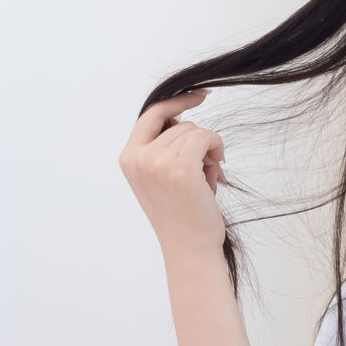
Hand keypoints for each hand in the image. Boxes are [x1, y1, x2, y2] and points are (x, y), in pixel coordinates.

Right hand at [120, 91, 227, 262]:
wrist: (189, 249)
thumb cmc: (183, 216)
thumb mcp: (161, 177)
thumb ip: (164, 148)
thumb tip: (183, 119)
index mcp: (129, 158)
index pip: (151, 114)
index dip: (176, 102)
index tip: (198, 96)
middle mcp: (137, 157)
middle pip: (179, 124)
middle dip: (199, 141)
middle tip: (207, 167)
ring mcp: (156, 162)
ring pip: (195, 131)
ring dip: (209, 150)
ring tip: (207, 179)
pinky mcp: (179, 168)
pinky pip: (205, 137)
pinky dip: (216, 149)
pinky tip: (216, 171)